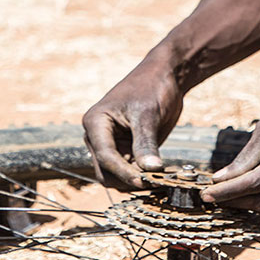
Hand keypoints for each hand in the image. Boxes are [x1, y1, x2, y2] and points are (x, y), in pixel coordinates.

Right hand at [82, 64, 184, 188]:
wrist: (164, 77)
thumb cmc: (152, 87)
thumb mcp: (148, 114)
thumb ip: (146, 143)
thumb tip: (150, 170)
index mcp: (95, 122)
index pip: (105, 156)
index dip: (123, 172)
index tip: (143, 181)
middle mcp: (98, 136)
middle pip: (105, 172)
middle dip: (127, 179)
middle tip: (154, 182)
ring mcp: (110, 145)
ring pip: (115, 176)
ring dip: (134, 181)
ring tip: (159, 178)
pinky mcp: (124, 150)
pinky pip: (128, 172)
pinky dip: (141, 177)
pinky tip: (159, 175)